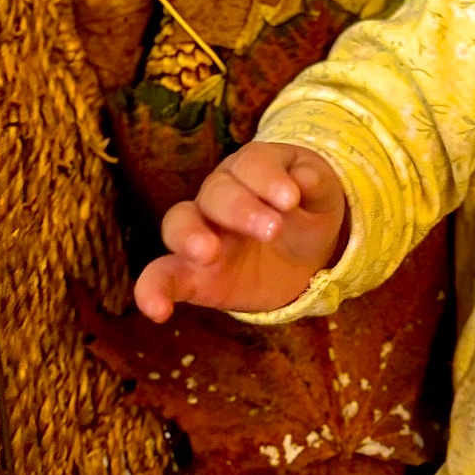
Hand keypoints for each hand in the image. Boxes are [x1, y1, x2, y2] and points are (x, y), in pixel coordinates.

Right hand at [132, 142, 346, 323]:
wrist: (301, 256)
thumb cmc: (306, 213)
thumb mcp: (322, 197)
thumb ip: (316, 185)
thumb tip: (305, 179)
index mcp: (253, 169)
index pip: (252, 165)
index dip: (268, 179)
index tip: (290, 199)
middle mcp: (219, 196)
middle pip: (216, 192)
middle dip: (240, 208)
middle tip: (272, 230)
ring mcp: (201, 233)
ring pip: (179, 223)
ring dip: (190, 236)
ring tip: (208, 254)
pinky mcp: (192, 274)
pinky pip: (162, 276)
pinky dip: (152, 290)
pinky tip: (157, 310)